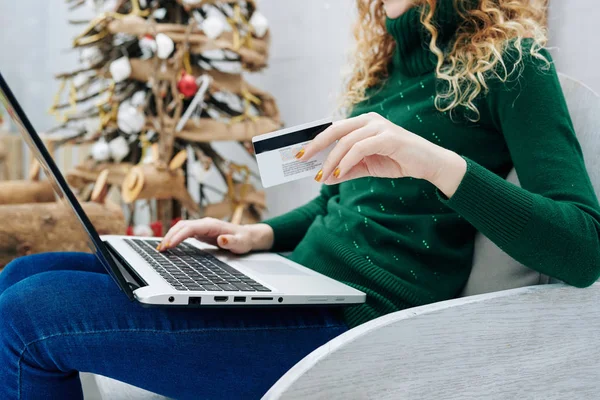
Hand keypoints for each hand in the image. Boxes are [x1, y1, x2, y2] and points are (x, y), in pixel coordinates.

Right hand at [157, 218, 274, 254]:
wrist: (247, 236)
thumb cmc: (244, 239)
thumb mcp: (240, 243)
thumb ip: (231, 241)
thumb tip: (222, 239)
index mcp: (212, 225)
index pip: (190, 228)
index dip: (178, 236)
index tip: (169, 245)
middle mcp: (205, 223)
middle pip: (182, 226)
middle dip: (169, 236)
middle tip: (161, 249)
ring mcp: (202, 227)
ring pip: (181, 228)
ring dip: (170, 236)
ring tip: (160, 249)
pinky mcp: (200, 232)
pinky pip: (184, 233)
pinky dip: (174, 238)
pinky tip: (168, 246)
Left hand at [298, 112, 466, 196]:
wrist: (429, 164)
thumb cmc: (398, 161)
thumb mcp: (367, 166)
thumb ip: (346, 170)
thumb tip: (324, 178)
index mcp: (363, 123)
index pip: (333, 128)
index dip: (315, 140)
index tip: (300, 152)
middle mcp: (369, 120)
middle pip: (335, 129)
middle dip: (315, 145)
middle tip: (301, 159)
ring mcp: (379, 126)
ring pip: (346, 141)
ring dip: (331, 160)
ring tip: (322, 176)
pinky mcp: (388, 137)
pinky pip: (360, 148)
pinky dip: (346, 162)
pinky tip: (338, 173)